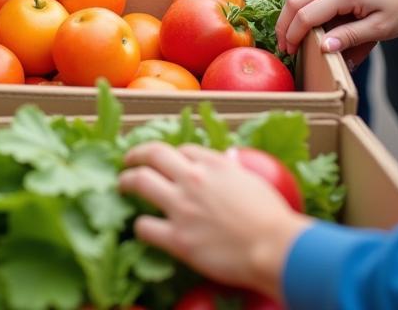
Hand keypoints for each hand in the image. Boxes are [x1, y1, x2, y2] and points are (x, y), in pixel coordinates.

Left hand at [119, 143, 307, 300]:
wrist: (276, 248)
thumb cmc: (273, 217)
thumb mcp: (253, 181)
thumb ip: (235, 168)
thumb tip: (230, 157)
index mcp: (213, 163)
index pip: (184, 149)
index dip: (174, 155)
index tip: (170, 162)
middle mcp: (192, 179)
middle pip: (153, 154)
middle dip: (136, 154)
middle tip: (129, 159)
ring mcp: (181, 207)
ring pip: (140, 181)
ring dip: (126, 181)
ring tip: (121, 184)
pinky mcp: (178, 239)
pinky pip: (145, 226)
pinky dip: (140, 226)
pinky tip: (141, 228)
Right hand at [276, 0, 397, 60]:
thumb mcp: (382, 28)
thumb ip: (350, 38)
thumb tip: (322, 49)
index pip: (306, 15)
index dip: (294, 35)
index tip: (289, 53)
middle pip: (295, 0)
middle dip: (285, 24)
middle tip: (284, 46)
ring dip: (294, 15)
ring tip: (295, 37)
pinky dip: (308, 7)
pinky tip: (314, 24)